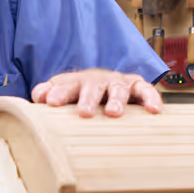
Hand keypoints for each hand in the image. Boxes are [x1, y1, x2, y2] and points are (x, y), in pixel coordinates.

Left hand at [31, 68, 163, 117]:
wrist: (107, 87)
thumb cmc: (80, 96)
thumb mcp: (63, 94)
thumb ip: (47, 94)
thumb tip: (39, 96)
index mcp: (77, 82)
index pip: (66, 85)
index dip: (59, 92)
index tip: (52, 103)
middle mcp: (98, 80)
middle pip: (92, 86)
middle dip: (88, 98)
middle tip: (84, 112)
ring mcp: (119, 83)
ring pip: (118, 88)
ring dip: (117, 100)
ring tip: (114, 113)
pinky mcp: (138, 87)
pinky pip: (147, 91)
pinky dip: (151, 98)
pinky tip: (154, 110)